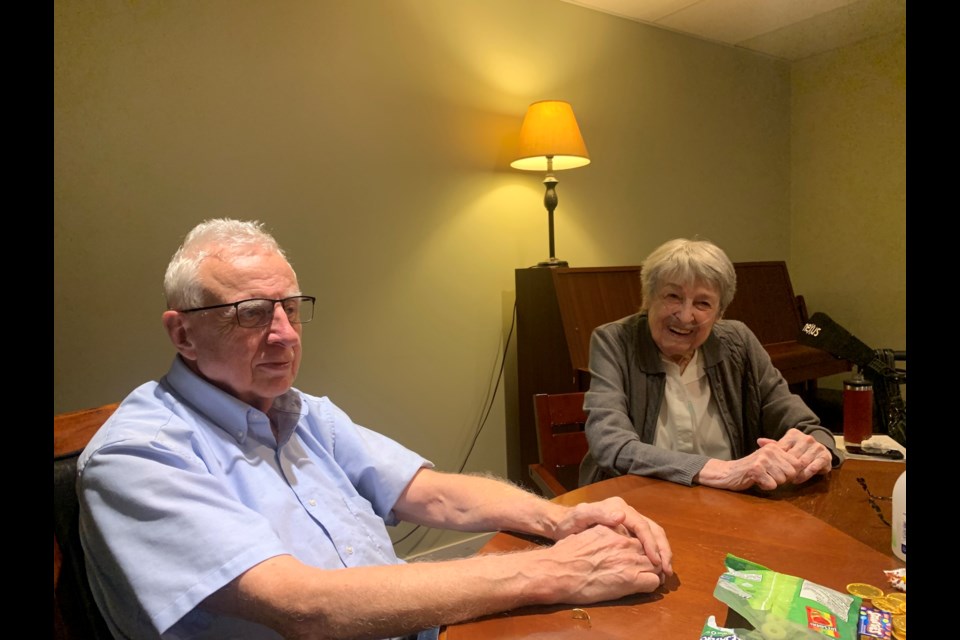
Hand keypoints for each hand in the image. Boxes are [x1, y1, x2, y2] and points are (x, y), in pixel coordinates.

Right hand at [540, 525, 664, 603]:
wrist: (558, 571)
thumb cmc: (566, 554)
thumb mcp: (586, 533)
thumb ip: (602, 532)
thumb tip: (607, 536)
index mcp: (614, 528)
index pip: (640, 532)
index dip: (645, 544)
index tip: (644, 552)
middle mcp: (625, 541)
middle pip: (651, 548)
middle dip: (654, 557)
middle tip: (653, 567)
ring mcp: (629, 558)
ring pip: (656, 564)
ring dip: (655, 571)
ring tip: (651, 578)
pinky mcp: (630, 578)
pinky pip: (653, 581)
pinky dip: (652, 585)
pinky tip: (645, 587)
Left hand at [553, 497, 672, 576]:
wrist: (562, 524)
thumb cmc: (569, 523)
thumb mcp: (579, 517)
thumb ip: (598, 514)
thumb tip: (621, 516)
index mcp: (618, 507)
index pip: (642, 525)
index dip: (651, 544)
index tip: (656, 561)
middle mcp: (626, 512)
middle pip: (653, 529)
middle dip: (663, 549)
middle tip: (667, 569)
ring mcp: (628, 521)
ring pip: (653, 534)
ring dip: (662, 552)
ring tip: (666, 571)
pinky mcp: (627, 531)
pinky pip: (646, 540)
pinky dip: (654, 553)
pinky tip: (655, 567)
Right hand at [697, 445, 804, 490]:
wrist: (728, 472)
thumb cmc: (750, 469)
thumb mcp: (768, 459)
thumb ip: (783, 460)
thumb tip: (804, 465)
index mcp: (775, 447)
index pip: (797, 464)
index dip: (791, 473)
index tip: (778, 474)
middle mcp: (770, 451)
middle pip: (792, 473)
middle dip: (782, 479)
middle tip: (768, 476)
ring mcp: (762, 460)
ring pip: (782, 480)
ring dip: (773, 483)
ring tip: (761, 478)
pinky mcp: (756, 470)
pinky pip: (772, 485)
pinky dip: (765, 487)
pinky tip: (756, 481)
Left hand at [757, 428, 832, 483]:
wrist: (821, 451)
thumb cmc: (798, 450)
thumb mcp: (785, 446)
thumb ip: (773, 445)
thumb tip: (759, 441)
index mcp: (794, 434)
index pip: (782, 448)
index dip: (777, 460)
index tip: (772, 468)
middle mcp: (806, 438)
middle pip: (792, 456)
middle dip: (785, 468)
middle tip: (779, 477)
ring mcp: (816, 447)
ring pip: (802, 463)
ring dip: (794, 473)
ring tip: (787, 480)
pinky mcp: (825, 456)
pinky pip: (813, 468)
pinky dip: (804, 475)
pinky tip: (797, 480)